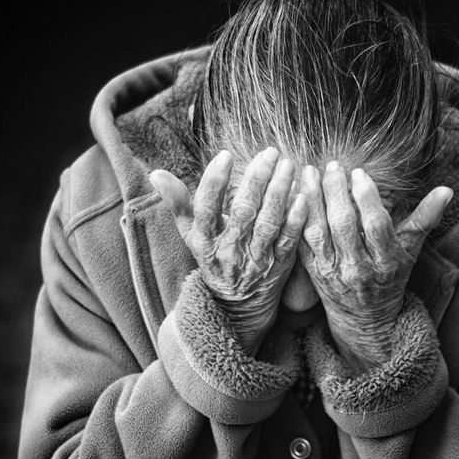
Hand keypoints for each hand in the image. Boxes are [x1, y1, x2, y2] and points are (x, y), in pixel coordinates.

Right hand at [150, 148, 306, 355]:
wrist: (237, 305)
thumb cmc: (213, 258)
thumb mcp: (191, 234)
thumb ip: (177, 203)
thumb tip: (155, 174)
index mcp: (204, 240)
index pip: (205, 208)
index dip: (214, 182)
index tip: (225, 155)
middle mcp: (229, 250)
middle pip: (242, 212)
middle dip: (256, 180)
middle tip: (269, 153)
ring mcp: (255, 259)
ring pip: (268, 224)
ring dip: (279, 193)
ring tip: (288, 165)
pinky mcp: (278, 266)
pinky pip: (288, 241)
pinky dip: (296, 220)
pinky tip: (303, 197)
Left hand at [298, 160, 451, 371]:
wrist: (365, 319)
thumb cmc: (391, 278)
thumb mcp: (411, 251)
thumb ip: (425, 219)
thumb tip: (447, 190)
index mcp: (386, 262)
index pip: (376, 226)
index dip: (367, 198)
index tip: (359, 172)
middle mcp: (358, 268)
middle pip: (344, 226)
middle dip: (336, 192)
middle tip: (333, 166)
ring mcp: (333, 272)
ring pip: (318, 232)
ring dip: (312, 200)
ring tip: (309, 172)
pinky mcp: (313, 272)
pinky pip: (301, 242)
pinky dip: (297, 218)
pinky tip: (294, 195)